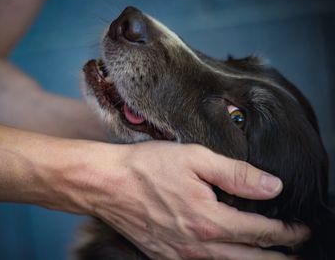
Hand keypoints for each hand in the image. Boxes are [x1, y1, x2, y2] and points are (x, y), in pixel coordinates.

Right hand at [85, 141, 308, 259]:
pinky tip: (228, 257)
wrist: (106, 184)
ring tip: (271, 259)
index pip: (261, 231)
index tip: (302, 229)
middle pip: (250, 258)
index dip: (286, 231)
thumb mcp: (194, 158)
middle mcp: (197, 246)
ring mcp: (179, 256)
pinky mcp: (164, 256)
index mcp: (208, 220)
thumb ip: (236, 174)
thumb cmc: (147, 167)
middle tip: (298, 254)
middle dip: (279, 257)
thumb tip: (272, 187)